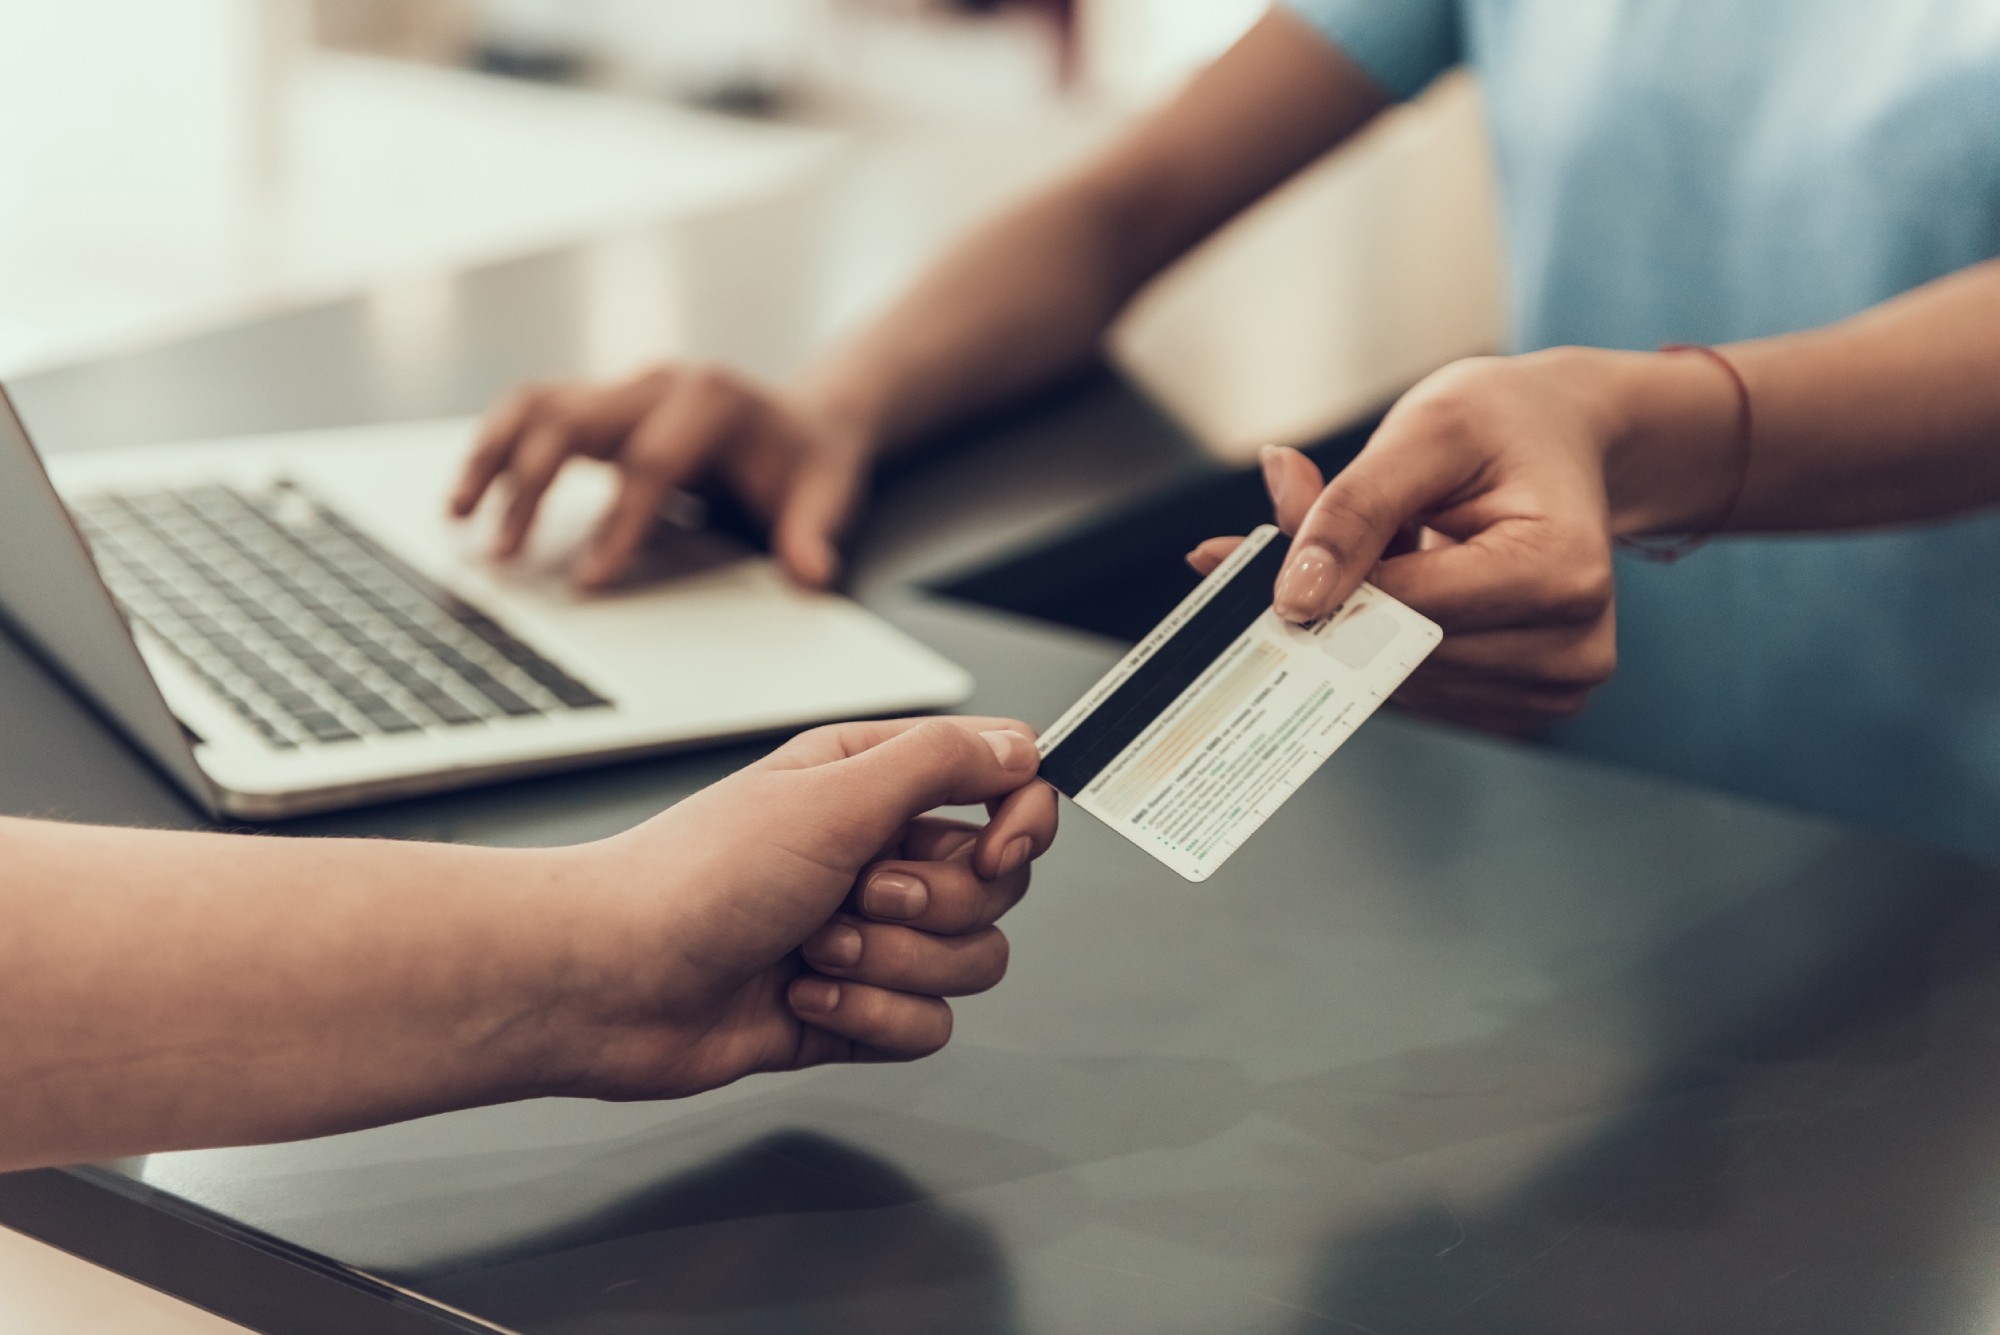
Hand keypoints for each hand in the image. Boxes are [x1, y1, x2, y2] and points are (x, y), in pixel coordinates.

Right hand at [451, 365, 871, 588]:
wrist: (801, 422)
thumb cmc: (809, 461)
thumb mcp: (827, 495)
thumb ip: (814, 535)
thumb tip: (811, 575)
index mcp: (712, 398)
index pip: (652, 460)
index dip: (620, 521)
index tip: (591, 578)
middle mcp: (658, 382)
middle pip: (574, 421)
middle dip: (534, 486)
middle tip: (506, 554)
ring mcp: (623, 387)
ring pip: (537, 405)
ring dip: (492, 456)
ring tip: (458, 515)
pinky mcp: (599, 403)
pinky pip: (532, 412)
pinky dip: (494, 448)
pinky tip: (468, 494)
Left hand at [551, 717, 1056, 1100]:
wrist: (607, 981)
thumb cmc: (694, 876)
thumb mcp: (831, 795)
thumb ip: (940, 763)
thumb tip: (1022, 747)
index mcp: (874, 782)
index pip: (1002, 789)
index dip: (1020, 823)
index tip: (1000, 846)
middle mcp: (878, 854)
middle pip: (996, 889)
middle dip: (934, 906)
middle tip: (859, 895)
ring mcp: (868, 936)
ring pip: (970, 964)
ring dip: (896, 965)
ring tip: (814, 950)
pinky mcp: (854, 1007)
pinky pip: (927, 1027)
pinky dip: (872, 1017)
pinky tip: (803, 998)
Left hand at [1190, 354, 1631, 735]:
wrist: (1562, 440)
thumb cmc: (1504, 425)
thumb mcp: (1425, 431)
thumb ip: (1353, 509)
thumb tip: (1292, 593)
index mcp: (1561, 572)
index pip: (1405, 607)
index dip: (1322, 584)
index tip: (1244, 560)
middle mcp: (1571, 648)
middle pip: (1397, 652)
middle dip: (1339, 600)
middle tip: (1311, 537)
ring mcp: (1550, 689)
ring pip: (1395, 682)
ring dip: (1364, 624)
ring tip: (1397, 551)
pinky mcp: (1520, 708)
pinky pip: (1414, 694)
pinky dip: (1385, 645)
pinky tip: (1413, 590)